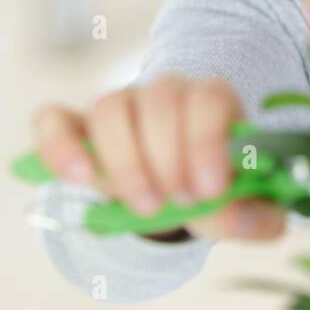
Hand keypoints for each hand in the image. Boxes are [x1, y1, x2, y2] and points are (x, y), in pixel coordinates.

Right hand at [30, 74, 285, 241]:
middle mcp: (165, 93)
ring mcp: (119, 106)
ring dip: (127, 163)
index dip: (206, 142)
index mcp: (213, 101)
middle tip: (181, 203)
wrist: (178, 189)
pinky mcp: (77, 128)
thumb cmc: (215, 191)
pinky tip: (82, 178)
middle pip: (160, 102)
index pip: (208, 97)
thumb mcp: (244, 207)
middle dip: (169, 160)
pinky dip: (61, 148)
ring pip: (110, 107)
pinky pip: (54, 120)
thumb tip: (235, 214)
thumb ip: (256, 215)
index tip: (209, 191)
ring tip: (147, 205)